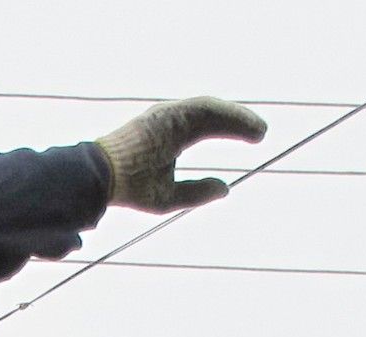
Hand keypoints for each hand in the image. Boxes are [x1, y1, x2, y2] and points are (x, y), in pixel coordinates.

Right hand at [94, 97, 268, 213]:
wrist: (104, 179)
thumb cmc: (130, 188)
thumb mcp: (170, 196)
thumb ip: (197, 192)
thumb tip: (226, 188)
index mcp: (170, 136)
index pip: (207, 127)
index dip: (231, 129)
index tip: (255, 137)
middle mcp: (170, 121)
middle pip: (212, 116)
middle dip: (238, 122)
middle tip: (261, 132)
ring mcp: (169, 116)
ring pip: (211, 110)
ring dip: (238, 118)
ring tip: (260, 130)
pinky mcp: (169, 115)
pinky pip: (205, 109)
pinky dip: (228, 115)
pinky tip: (247, 124)